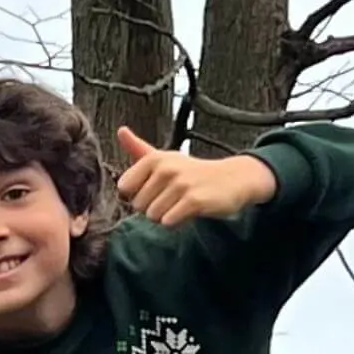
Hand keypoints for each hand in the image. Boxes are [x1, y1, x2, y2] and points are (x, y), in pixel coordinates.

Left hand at [116, 130, 277, 228]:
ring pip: (153, 216)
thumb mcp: (165, 158)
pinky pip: (168, 222)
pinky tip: (189, 211)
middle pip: (138, 205)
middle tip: (172, 197)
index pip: (124, 188)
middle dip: (153, 207)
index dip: (138, 194)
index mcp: (154, 158)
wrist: (232, 179)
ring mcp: (181, 185)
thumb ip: (139, 149)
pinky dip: (177, 222)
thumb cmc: (193, 171)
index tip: (155, 188)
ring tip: (181, 204)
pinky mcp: (194, 201)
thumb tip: (121, 131)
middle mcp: (166, 169)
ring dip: (166, 216)